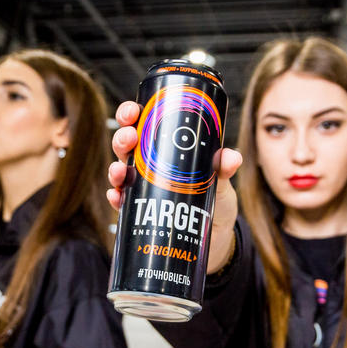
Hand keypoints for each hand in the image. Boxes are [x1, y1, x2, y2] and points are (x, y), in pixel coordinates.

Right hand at [107, 101, 242, 273]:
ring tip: (121, 171)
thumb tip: (231, 157)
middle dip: (122, 138)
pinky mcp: (139, 211)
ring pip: (119, 171)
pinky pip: (120, 202)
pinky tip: (117, 196)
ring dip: (115, 168)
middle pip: (126, 145)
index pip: (144, 124)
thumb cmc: (215, 201)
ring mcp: (141, 188)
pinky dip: (115, 198)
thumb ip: (223, 168)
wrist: (214, 236)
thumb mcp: (220, 181)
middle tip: (130, 139)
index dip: (132, 114)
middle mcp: (148, 165)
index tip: (134, 111)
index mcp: (164, 148)